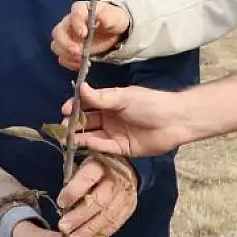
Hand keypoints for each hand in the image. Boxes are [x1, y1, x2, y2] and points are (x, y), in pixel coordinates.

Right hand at [51, 1, 129, 69]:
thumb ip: (107, 16)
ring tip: (81, 61)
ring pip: (56, 45)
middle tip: (78, 52)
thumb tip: (99, 16)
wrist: (113, 32)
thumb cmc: (113, 20)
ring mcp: (67, 36)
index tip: (84, 34)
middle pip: (58, 32)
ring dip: (67, 55)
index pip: (74, 14)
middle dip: (66, 44)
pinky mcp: (69, 49)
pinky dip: (70, 63)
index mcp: (81, 10)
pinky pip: (62, 57)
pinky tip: (81, 65)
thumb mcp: (115, 17)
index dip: (77, 24)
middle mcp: (69, 22)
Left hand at [55, 155, 137, 236]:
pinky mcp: (129, 208)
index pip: (88, 177)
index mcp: (102, 165)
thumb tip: (63, 204)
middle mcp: (116, 180)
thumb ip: (74, 181)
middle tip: (63, 228)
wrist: (127, 168)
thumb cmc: (97, 168)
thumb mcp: (84, 165)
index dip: (74, 191)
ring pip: (107, 216)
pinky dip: (100, 235)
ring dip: (88, 231)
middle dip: (79, 217)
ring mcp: (125, 196)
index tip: (61, 203)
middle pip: (98, 201)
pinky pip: (115, 224)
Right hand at [62, 82, 192, 156]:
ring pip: (92, 136)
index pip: (87, 104)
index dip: (75, 107)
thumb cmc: (150, 103)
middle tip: (62, 128)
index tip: (63, 109)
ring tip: (66, 139)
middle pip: (87, 122)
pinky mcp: (122, 149)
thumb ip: (101, 97)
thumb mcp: (124, 97)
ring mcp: (115, 134)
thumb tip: (80, 87)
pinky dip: (95, 146)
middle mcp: (110, 118)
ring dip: (80, 137)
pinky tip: (86, 143)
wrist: (174, 121)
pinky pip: (104, 148)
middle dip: (73, 124)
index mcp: (110, 102)